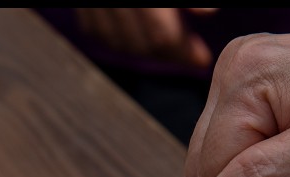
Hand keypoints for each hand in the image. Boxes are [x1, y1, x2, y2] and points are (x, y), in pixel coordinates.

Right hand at [76, 8, 216, 68]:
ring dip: (143, 50)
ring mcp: (94, 1)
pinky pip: (95, 31)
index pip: (161, 35)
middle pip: (140, 44)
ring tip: (166, 44)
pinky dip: (116, 39)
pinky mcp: (82, 1)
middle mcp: (115, 0)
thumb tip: (208, 13)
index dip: (183, 52)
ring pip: (117, 42)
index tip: (201, 58)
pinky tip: (136, 34)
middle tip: (188, 52)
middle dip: (168, 54)